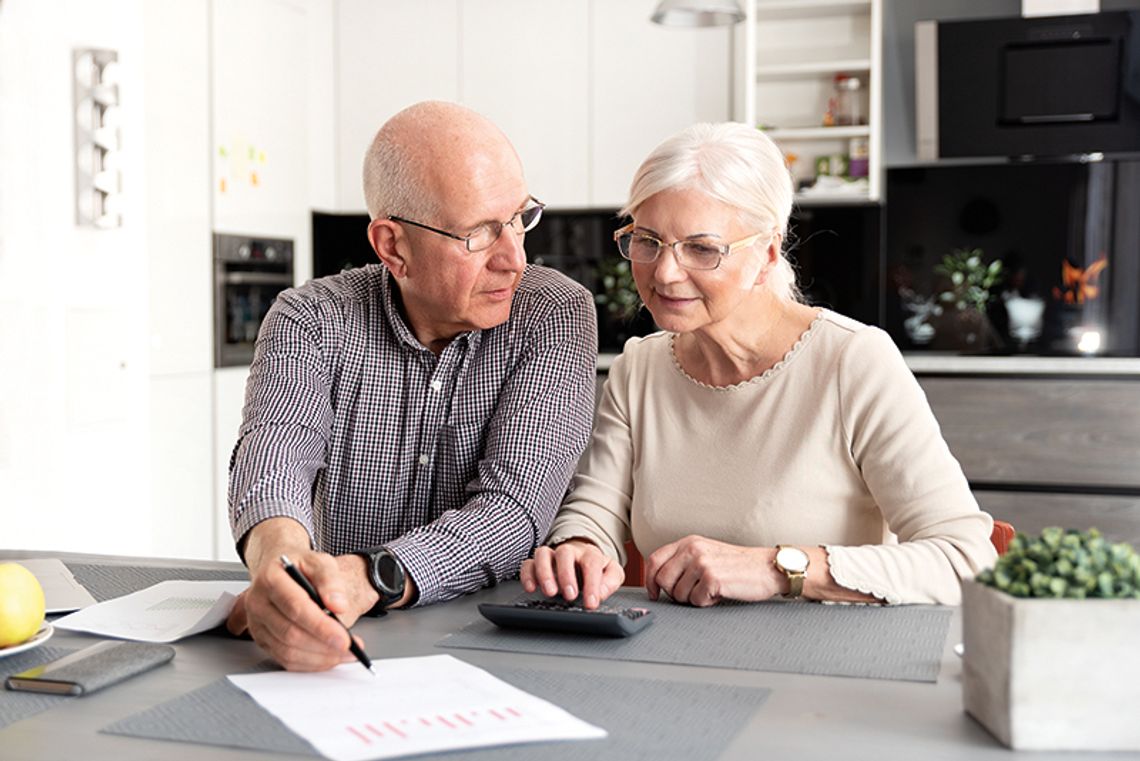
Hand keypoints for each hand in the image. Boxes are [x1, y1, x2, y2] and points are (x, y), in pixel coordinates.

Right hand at [227, 533, 378, 670]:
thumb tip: (338, 605)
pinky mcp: (261, 639)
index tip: (343, 638)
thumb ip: (331, 580)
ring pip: (287, 651)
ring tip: (342, 653)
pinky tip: (327, 657)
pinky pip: (284, 659)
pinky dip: (309, 663)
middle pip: (290, 633)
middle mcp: (258, 602)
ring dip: (318, 657)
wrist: (280, 569)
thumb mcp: (320, 562)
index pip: (296, 607)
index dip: (321, 626)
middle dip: (323, 645)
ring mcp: (257, 623)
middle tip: (348, 647)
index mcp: (271, 579)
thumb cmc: (299, 566)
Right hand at [520, 540, 623, 608]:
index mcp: (590, 553)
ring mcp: (551, 556)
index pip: (592, 563)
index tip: (591, 602)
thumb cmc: (595, 568)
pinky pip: (528, 564)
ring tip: (550, 592)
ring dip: (544, 573)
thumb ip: (611, 581)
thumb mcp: (611, 573)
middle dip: (566, 575)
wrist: (581, 558)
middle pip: (564, 553)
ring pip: (542, 554)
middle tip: (570, 595)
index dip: (592, 584)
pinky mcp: (537, 563)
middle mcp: (569, 552)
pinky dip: (527, 575)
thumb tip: (600, 593)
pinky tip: (531, 588)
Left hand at [645, 535, 781, 606]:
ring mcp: (701, 563)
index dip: (649, 580)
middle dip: (674, 593)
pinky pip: (696, 601)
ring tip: (710, 589)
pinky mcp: (712, 578)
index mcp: (688, 542)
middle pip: (662, 580)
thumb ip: (683, 560)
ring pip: (678, 594)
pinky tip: (720, 593)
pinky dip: (707, 602)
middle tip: (693, 592)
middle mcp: (692, 549)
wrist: (766, 567)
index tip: (654, 592)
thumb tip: (659, 579)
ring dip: (693, 598)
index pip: (654, 559)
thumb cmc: (737, 565)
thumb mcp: (706, 552)